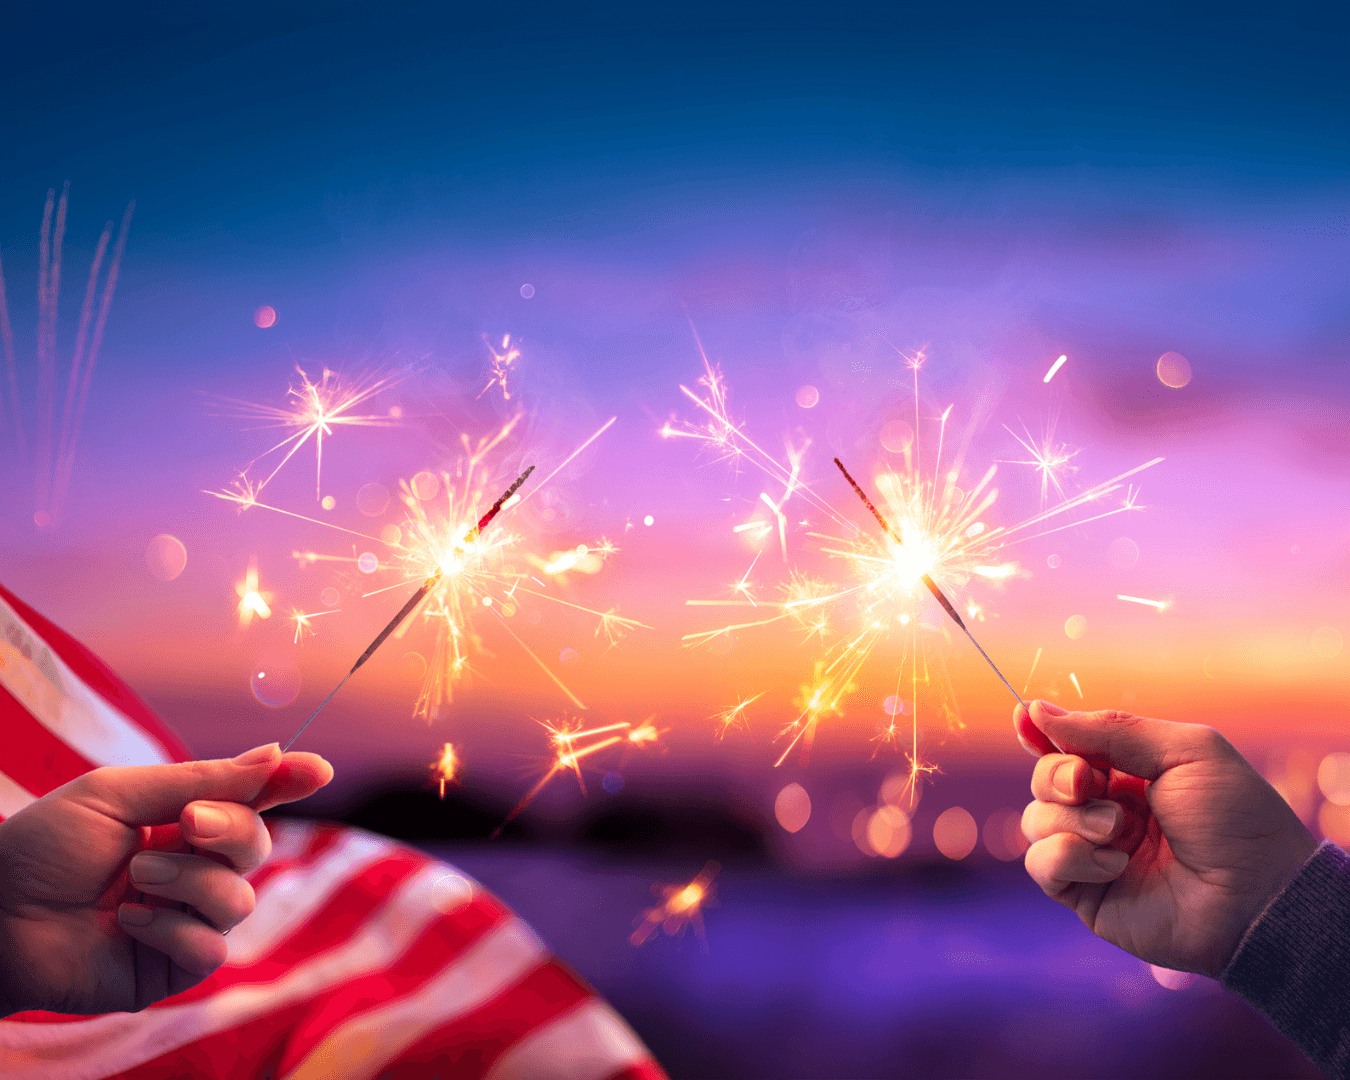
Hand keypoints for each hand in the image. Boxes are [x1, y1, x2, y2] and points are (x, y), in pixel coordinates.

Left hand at [0, 743, 332, 1015]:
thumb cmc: (44, 846)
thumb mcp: (121, 794)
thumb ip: (201, 779)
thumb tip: (275, 753)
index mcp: (183, 822)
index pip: (251, 800)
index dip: (287, 784)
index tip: (317, 769)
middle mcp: (193, 870)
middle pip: (257, 847)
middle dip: (231, 831)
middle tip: (187, 824)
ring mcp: (185, 920)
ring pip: (240, 899)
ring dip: (191, 883)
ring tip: (135, 880)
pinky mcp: (171, 969)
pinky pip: (212, 948)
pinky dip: (174, 931)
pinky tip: (131, 924)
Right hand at [1015, 700, 1316, 977]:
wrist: (1259, 897)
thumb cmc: (1235, 818)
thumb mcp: (1183, 750)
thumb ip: (1110, 729)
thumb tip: (1035, 710)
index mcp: (1129, 773)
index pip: (1067, 746)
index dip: (1040, 733)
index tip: (1025, 720)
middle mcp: (1105, 810)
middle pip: (1043, 779)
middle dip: (1059, 774)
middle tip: (1091, 782)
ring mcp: (1092, 853)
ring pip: (1034, 819)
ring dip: (1071, 818)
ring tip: (1119, 830)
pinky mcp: (1084, 894)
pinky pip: (1041, 863)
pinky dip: (1069, 856)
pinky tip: (1116, 865)